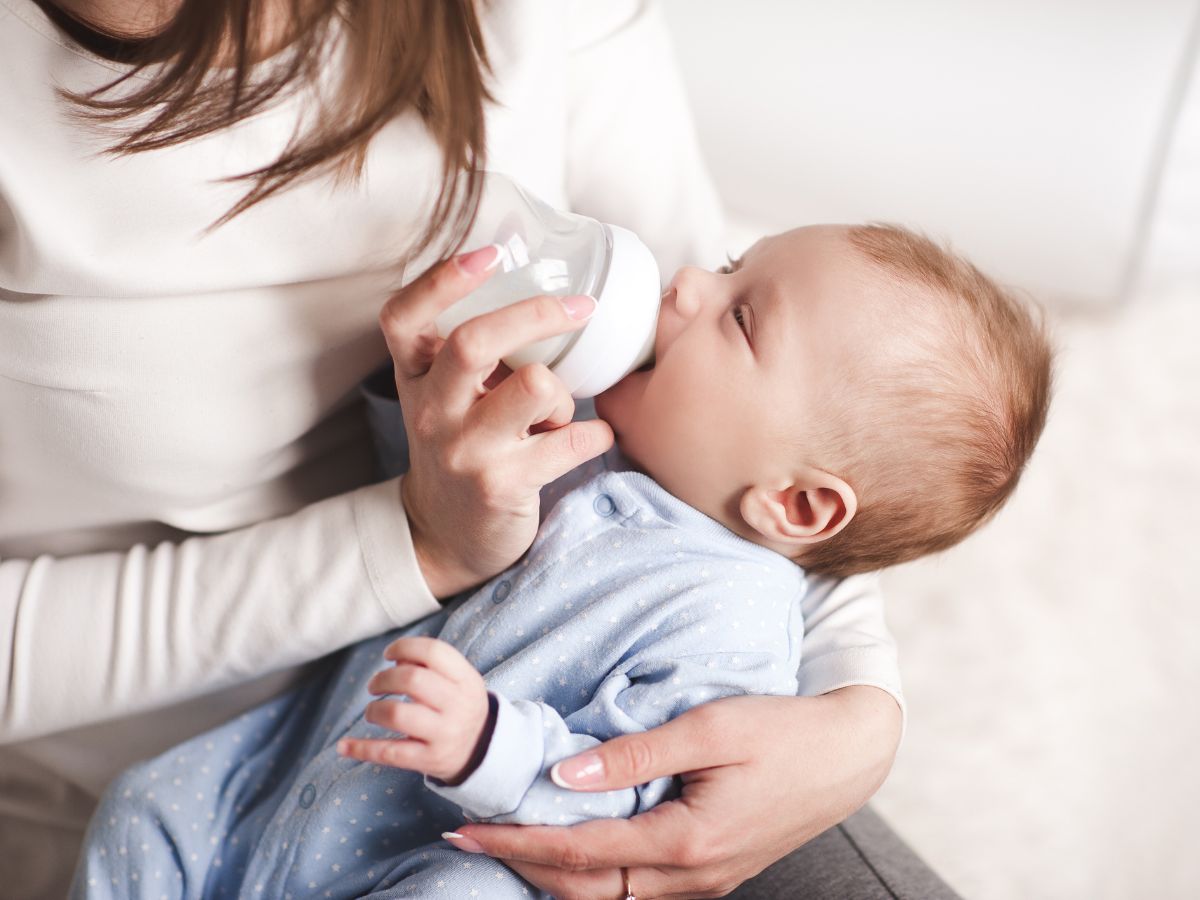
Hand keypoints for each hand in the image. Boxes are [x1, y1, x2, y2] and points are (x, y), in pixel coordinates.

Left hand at [337, 637, 490, 784]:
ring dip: (374, 710)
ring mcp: (444, 734)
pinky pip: (389, 753)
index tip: (389, 654)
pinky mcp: (429, 760)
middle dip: (383, 678)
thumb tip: (396, 658)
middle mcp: (458, 706)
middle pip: (412, 680)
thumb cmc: (459, 705)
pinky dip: (362, 749)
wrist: (481, 750)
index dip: (404, 647)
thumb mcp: (458, 681)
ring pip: (398, 714)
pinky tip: (344, 746)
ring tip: (372, 712)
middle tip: (375, 685)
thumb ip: (430, 664)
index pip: (434, 652)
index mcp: (467, 680)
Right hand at [380, 244, 614, 598]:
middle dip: (535, 315)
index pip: (404, 317)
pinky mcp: (502, 485)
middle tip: (579, 308)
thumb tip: (545, 288)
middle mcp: (432, 410)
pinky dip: (596, 435)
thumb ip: (473, 350)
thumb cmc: (461, 445)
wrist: (447, 533)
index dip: (442, 280)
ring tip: (560, 414)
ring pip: (535, 387)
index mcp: (416, 377)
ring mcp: (465, 450)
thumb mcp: (446, 395)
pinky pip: (572, 442)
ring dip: (564, 394)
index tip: (491, 254)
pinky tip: (592, 439)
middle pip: (473, 342)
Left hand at [446, 687, 901, 899]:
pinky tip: (576, 846)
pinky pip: (639, 888)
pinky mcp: (712, 872)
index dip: (520, 842)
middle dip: (525, 865)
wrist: (848, 754)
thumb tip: (567, 772)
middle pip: (587, 889)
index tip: (472, 829)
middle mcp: (692, 876)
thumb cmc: (782, 732)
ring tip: (513, 842)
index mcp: (687, 841)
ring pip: (612, 896)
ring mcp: (705, 882)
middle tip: (475, 838)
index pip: (582, 853)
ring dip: (557, 875)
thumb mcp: (709, 727)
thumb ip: (636, 753)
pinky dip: (596, 873)